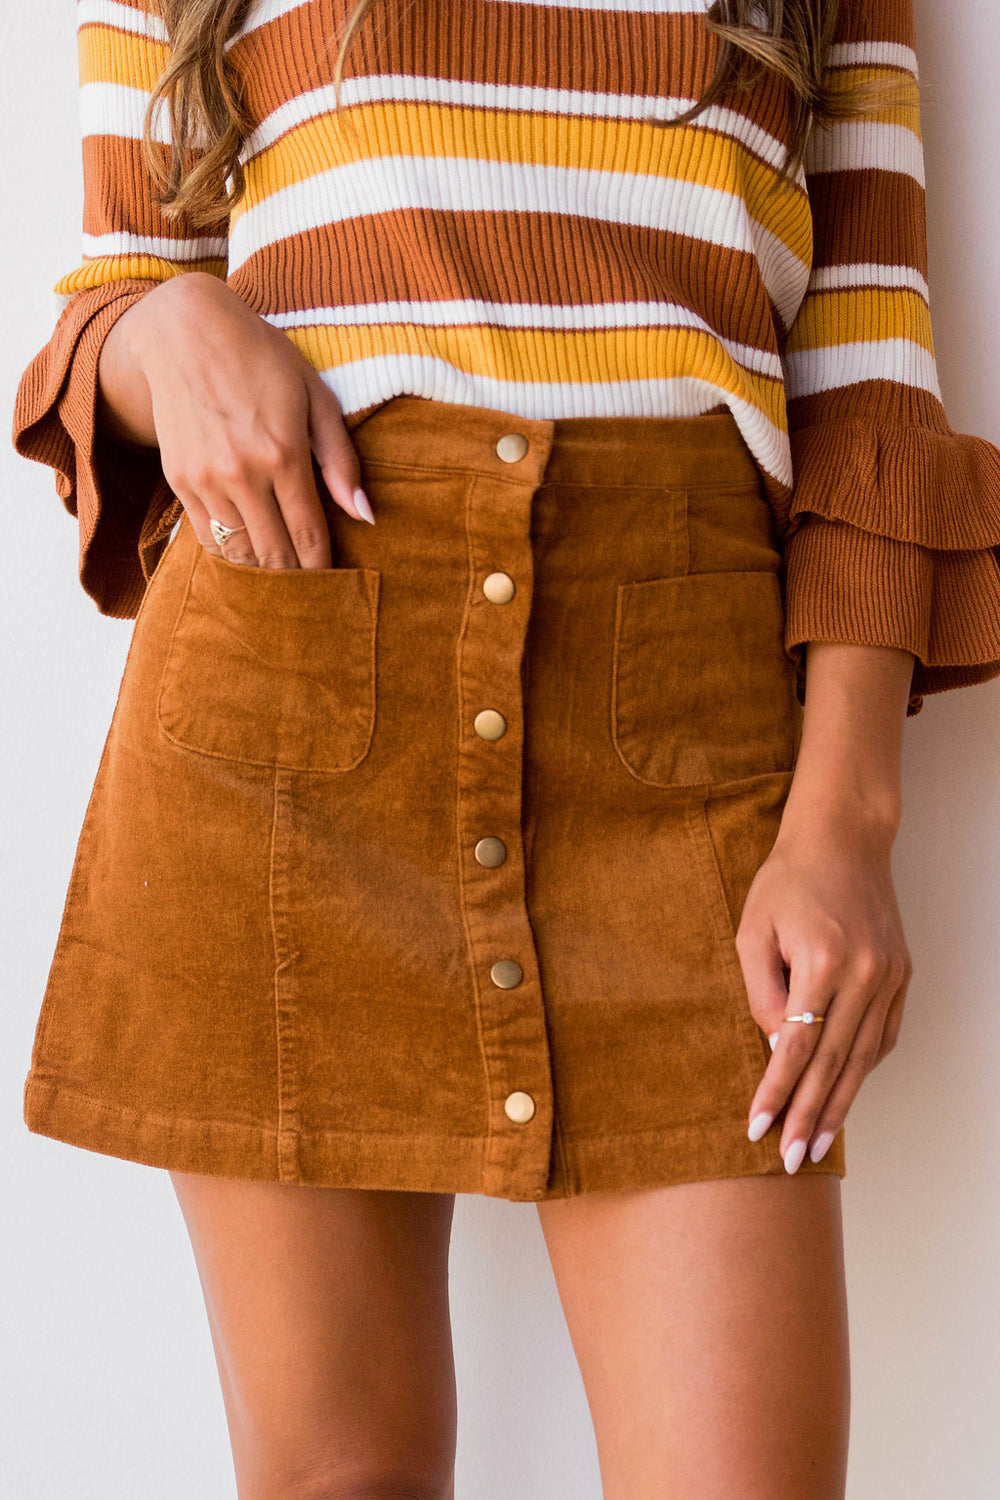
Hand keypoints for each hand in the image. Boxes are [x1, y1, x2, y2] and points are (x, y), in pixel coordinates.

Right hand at [97, 272, 373, 567]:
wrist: (183, 331)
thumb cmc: (260, 358)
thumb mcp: (315, 396)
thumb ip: (341, 459)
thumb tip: (366, 515)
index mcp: (284, 454)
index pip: (310, 536)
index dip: (325, 569)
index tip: (337, 586)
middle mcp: (243, 475)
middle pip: (276, 555)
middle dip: (298, 579)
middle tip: (314, 594)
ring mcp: (207, 481)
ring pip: (242, 554)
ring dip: (266, 572)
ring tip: (285, 580)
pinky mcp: (179, 482)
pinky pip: (210, 540)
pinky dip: (233, 554)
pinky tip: (251, 556)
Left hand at [735, 805, 911, 1172]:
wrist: (844, 838)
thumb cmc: (787, 880)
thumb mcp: (753, 930)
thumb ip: (761, 994)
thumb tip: (775, 1050)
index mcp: (824, 962)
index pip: (796, 1046)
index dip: (776, 1092)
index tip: (758, 1129)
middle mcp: (866, 974)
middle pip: (834, 1063)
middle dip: (810, 1116)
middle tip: (790, 1160)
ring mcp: (891, 976)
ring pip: (864, 1058)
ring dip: (840, 1104)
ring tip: (818, 1144)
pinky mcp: (903, 975)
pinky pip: (883, 1036)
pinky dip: (863, 1069)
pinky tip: (844, 1095)